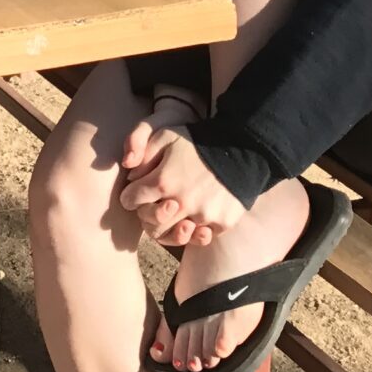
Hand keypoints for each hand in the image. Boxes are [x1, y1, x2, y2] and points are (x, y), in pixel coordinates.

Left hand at [117, 125, 243, 247]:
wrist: (242, 149)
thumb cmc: (197, 141)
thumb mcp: (164, 133)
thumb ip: (140, 149)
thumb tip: (129, 172)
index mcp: (162, 181)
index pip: (130, 200)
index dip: (130, 196)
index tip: (136, 192)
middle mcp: (180, 204)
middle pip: (150, 224)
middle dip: (147, 215)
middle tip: (155, 204)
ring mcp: (202, 217)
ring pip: (175, 236)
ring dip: (171, 226)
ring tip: (176, 213)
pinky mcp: (221, 224)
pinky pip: (201, 238)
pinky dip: (196, 232)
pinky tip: (196, 218)